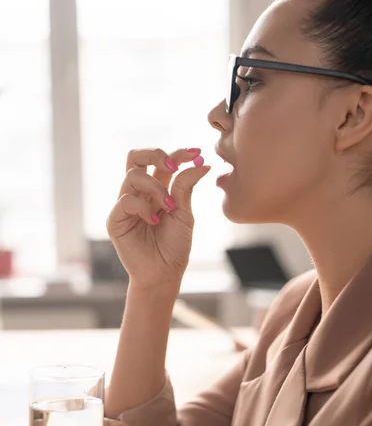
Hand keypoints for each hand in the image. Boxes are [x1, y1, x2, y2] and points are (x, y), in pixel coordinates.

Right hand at [106, 147, 209, 289]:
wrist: (165, 273)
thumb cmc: (174, 246)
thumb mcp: (185, 213)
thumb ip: (186, 187)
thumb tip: (202, 163)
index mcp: (156, 190)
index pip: (160, 161)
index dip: (177, 153)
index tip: (197, 152)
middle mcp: (138, 194)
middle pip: (136, 157)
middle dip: (155, 155)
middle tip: (173, 166)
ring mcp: (125, 205)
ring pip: (133, 176)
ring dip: (156, 187)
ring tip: (170, 207)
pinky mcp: (115, 220)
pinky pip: (126, 200)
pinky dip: (144, 207)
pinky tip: (155, 220)